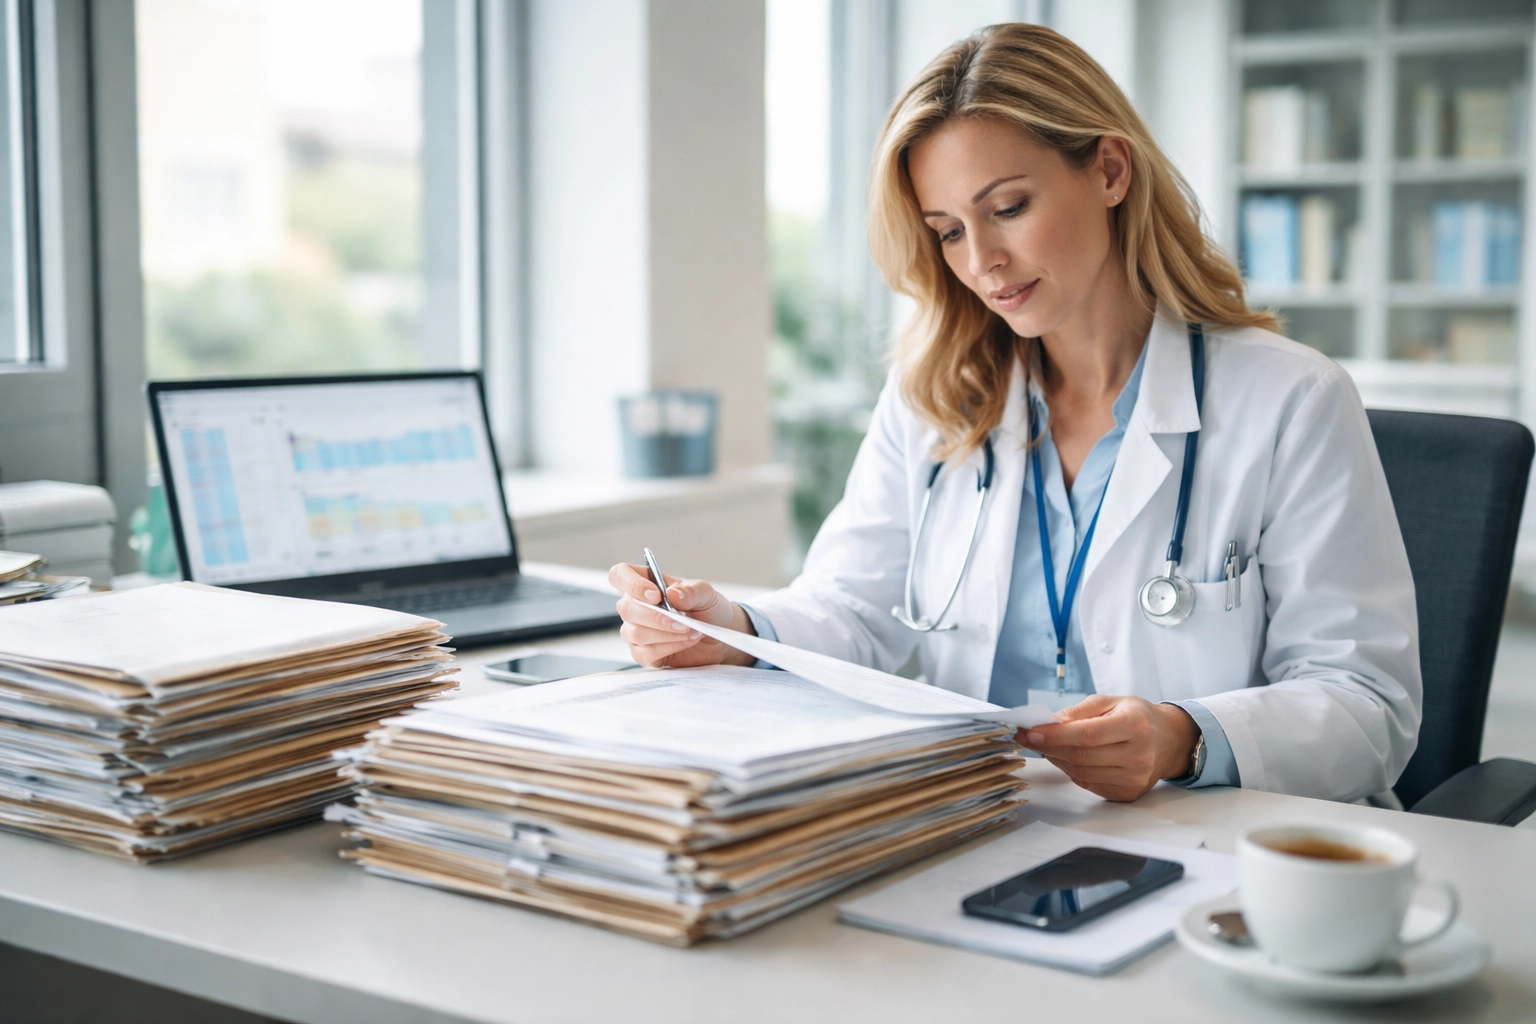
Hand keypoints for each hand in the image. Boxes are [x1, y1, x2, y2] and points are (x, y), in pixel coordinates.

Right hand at [608, 563, 755, 667]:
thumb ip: (691, 591)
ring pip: (635, 633)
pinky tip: (686, 641)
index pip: (620, 575)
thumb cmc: (708, 610)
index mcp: (645, 582)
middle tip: (684, 622)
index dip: (632, 584)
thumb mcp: (707, 594)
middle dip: (657, 617)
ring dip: (667, 634)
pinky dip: (670, 647)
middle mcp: (635, 606)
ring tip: (692, 631)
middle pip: (627, 609)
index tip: (656, 595)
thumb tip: (671, 595)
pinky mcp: (643, 653)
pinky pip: (645, 653)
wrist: (717, 637)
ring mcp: (636, 631)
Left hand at [1018, 695, 1199, 801]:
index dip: (1054, 735)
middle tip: (1028, 737)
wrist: (1170, 741)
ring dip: (1057, 759)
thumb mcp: (1111, 702)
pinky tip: (1067, 758)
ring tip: (1047, 745)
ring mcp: (1134, 779)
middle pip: (1081, 756)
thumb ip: (1079, 711)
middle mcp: (1138, 755)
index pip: (1087, 734)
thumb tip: (1048, 723)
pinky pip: (1089, 783)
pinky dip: (1072, 770)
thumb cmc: (1138, 717)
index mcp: (1134, 726)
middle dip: (1048, 747)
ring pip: (1081, 773)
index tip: (1029, 731)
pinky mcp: (1128, 794)